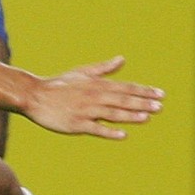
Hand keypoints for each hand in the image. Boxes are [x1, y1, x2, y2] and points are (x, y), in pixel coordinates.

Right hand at [22, 56, 163, 139]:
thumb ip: (104, 69)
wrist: (34, 96)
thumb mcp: (82, 73)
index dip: (143, 91)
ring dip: (130, 115)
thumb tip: (122, 59)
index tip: (160, 94)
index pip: (125, 87)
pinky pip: (96, 129)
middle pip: (121, 100)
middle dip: (142, 103)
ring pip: (111, 113)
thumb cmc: (59, 85)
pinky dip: (109, 131)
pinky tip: (123, 135)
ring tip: (147, 117)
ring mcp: (85, 111)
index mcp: (96, 85)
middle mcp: (93, 97)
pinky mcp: (76, 124)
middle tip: (160, 107)